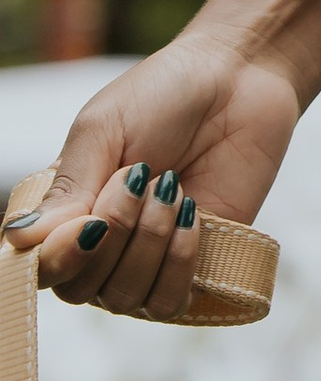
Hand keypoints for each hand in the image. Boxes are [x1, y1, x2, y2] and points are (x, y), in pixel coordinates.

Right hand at [5, 34, 299, 321]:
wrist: (237, 79)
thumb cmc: (163, 95)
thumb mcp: (102, 131)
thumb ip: (66, 190)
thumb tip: (18, 240)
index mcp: (66, 211)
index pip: (40, 269)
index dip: (58, 258)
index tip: (89, 222)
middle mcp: (100, 246)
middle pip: (81, 289)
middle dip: (115, 232)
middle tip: (142, 175)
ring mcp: (145, 260)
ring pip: (125, 297)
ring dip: (150, 241)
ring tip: (171, 187)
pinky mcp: (194, 266)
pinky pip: (169, 302)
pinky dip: (179, 261)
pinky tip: (192, 214)